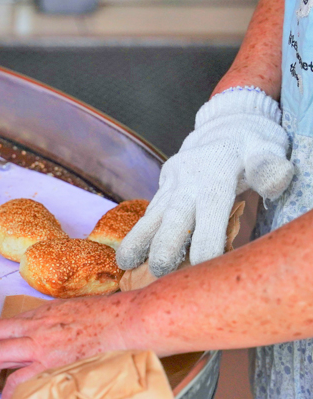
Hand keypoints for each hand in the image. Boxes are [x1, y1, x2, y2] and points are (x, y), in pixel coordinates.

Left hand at [0, 294, 134, 398]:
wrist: (135, 319)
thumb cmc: (116, 317)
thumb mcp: (77, 312)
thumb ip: (58, 324)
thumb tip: (53, 339)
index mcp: (42, 314)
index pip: (1, 325)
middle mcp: (36, 326)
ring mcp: (43, 344)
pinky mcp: (54, 364)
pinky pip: (19, 381)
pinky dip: (9, 393)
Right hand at [118, 88, 293, 276]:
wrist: (226, 127)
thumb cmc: (251, 146)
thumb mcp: (267, 149)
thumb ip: (269, 166)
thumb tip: (275, 181)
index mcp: (217, 177)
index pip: (211, 213)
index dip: (208, 240)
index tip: (204, 265)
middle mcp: (189, 183)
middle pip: (175, 217)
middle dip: (165, 245)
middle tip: (159, 270)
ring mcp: (172, 186)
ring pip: (153, 215)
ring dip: (138, 240)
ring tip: (124, 264)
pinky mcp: (163, 189)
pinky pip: (149, 213)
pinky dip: (139, 233)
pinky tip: (129, 255)